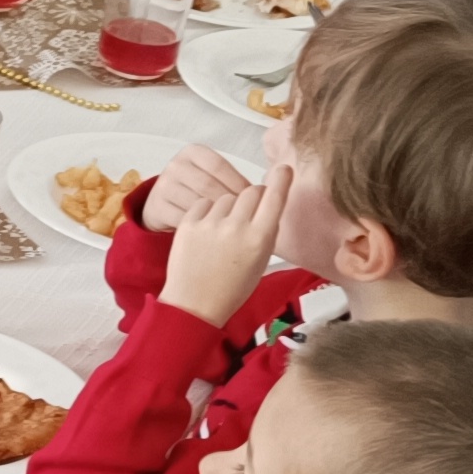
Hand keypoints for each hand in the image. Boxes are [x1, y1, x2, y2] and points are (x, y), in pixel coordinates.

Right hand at [138, 142, 252, 234]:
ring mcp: (163, 186)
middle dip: (230, 203)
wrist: (163, 209)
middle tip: (245, 218)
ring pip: (196, 202)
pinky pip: (184, 219)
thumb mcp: (211, 177)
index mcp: (193, 152)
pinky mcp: (156, 207)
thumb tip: (267, 190)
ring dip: (217, 217)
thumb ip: (231, 179)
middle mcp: (176, 165)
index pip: (219, 165)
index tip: (253, 200)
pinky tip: (213, 235)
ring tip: (232, 227)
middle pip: (207, 184)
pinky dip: (201, 228)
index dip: (238, 183)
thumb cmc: (197, 194)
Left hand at [161, 157, 293, 326]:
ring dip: (229, 208)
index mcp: (259, 238)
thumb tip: (270, 201)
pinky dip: (208, 212)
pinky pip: (204, 203)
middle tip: (248, 213)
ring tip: (223, 233)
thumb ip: (266, 230)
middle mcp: (236, 228)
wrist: (194, 304)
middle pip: (251, 191)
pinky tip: (208, 232)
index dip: (281, 180)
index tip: (284, 170)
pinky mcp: (189, 224)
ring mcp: (210, 224)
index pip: (275, 197)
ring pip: (227, 197)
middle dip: (254, 198)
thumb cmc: (231, 287)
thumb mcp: (261, 261)